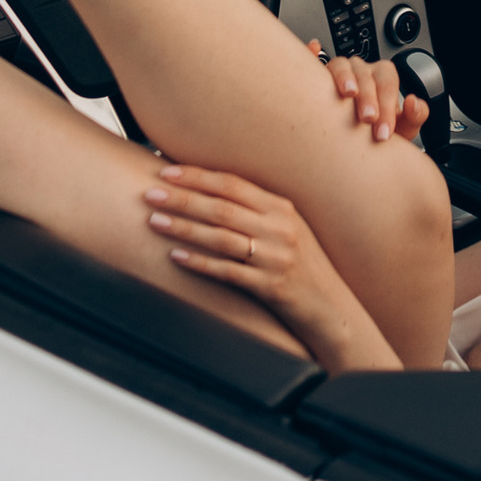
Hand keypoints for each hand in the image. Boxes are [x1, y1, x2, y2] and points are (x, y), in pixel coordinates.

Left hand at [141, 161, 397, 369]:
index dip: (198, 176)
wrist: (331, 308)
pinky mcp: (271, 286)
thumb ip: (258, 210)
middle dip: (182, 199)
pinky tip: (176, 256)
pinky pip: (227, 271)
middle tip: (149, 194)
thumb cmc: (302, 266)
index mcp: (282, 207)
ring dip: (183, 228)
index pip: (233, 184)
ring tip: (154, 222)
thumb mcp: (288, 229)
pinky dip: (199, 263)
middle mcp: (280, 228)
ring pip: (220, 238)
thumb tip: (211, 192)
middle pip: (222, 208)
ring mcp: (276, 257)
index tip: (167, 172)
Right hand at [310, 45, 422, 145]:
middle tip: (368, 119)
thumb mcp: (403, 129)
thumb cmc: (378, 133)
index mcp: (383, 77)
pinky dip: (312, 54)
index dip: (388, 104)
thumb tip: (413, 101)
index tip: (383, 131)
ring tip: (347, 94)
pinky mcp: (318, 80)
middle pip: (364, 74)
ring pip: (340, 65)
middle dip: (367, 97)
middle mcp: (361, 71)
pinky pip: (313, 62)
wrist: (358, 148)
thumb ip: (415, 116)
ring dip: (344, 77)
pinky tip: (313, 51)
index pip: (388, 82)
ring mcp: (339, 73)